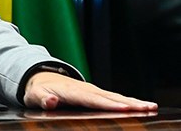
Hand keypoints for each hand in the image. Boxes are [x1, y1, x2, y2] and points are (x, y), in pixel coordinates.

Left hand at [23, 71, 157, 110]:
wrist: (39, 77)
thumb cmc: (37, 90)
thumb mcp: (35, 96)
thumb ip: (44, 100)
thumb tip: (52, 101)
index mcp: (72, 92)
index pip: (92, 99)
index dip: (108, 104)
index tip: (124, 107)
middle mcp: (85, 89)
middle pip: (109, 97)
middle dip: (128, 103)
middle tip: (147, 107)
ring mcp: (91, 90)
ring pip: (115, 96)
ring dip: (133, 101)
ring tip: (150, 106)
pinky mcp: (95, 93)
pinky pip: (114, 97)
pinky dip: (128, 101)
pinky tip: (141, 106)